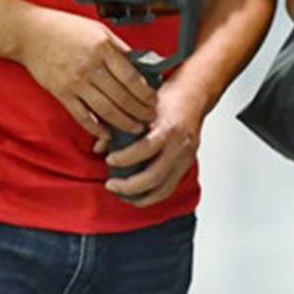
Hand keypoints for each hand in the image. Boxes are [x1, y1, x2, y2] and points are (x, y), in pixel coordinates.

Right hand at [16, 6, 156, 145]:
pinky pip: (81, 115)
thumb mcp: (99, 30)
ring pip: (105, 109)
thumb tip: (141, 65)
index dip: (146, 94)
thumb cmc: (66, 29)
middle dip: (139, 111)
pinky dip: (95, 127)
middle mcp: (90, 67)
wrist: (30, 33)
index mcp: (103, 49)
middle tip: (150, 119)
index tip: (154, 101)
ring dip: (123, 122)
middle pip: (121, 96)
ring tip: (136, 128)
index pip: (131, 77)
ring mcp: (75, 82)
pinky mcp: (61, 93)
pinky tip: (107, 133)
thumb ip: (119, 49)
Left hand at [104, 78, 205, 206]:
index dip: (124, 158)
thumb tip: (98, 148)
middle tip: (110, 184)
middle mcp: (180, 146)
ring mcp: (185, 157)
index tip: (109, 159)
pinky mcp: (187, 165)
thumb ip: (119, 126)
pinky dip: (152, 196)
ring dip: (139, 197)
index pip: (145, 149)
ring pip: (163, 188)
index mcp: (169, 129)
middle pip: (154, 176)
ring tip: (121, 195)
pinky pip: (169, 188)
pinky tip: (137, 196)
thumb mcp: (141, 107)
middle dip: (128, 186)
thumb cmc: (168, 98)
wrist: (195, 96)